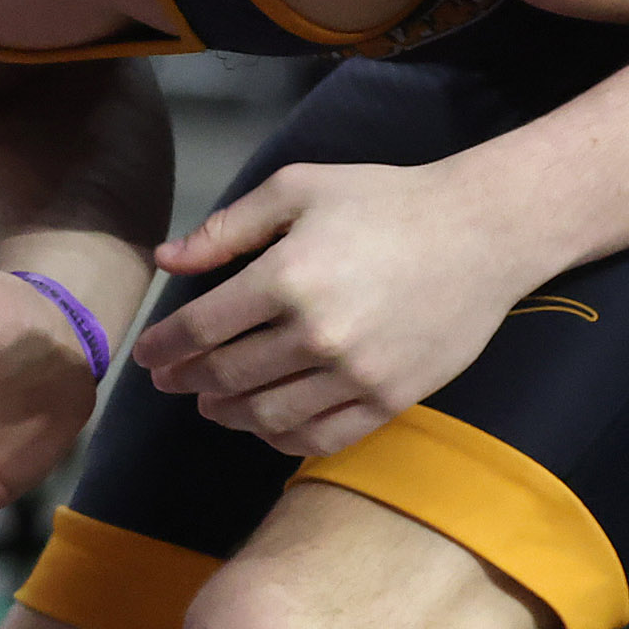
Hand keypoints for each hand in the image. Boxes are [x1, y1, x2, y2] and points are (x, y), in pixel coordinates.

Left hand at [134, 161, 538, 458]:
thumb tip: (166, 260)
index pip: (201, 329)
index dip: (164, 347)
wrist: (483, 233)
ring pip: (267, 415)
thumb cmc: (383, 201)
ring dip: (226, 413)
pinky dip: (282, 439)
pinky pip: (322, 437)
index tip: (145, 355)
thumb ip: (225, 229)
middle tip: (169, 381)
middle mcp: (317, 334)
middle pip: (227, 375)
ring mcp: (357, 374)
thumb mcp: (296, 190)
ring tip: (210, 403)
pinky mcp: (392, 399)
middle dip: (187, 381)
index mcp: (286, 279)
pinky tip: (264, 426)